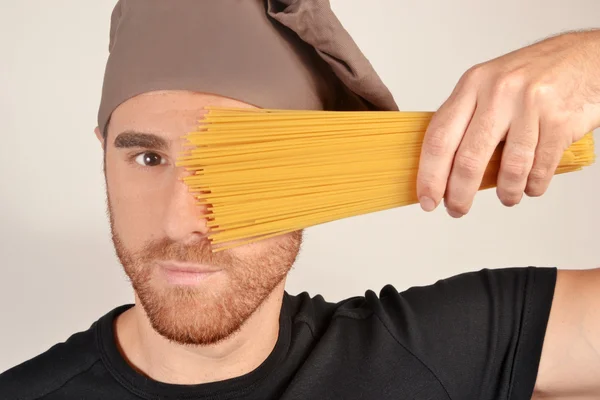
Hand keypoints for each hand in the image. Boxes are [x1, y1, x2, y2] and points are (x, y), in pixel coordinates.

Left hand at [416, 29, 599, 216]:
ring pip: (508, 168)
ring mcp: (530, 105)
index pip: (438, 138)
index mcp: (472, 84)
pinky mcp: (559, 120)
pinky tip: (530, 186)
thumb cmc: (534, 77)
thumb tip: (441, 167)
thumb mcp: (490, 85)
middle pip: (468, 158)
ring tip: (506, 198)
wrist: (588, 58)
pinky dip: (533, 186)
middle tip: (457, 210)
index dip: (429, 175)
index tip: (426, 199)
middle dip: (459, 194)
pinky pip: (539, 168)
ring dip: (505, 193)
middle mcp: (498, 92)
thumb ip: (466, 119)